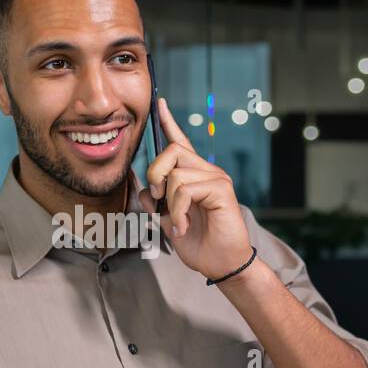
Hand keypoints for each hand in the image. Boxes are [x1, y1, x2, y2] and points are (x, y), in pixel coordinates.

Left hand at [140, 96, 253, 280]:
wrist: (220, 264)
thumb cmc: (197, 242)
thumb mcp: (168, 219)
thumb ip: (156, 201)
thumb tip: (145, 189)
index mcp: (194, 175)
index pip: (180, 142)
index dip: (168, 122)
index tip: (160, 103)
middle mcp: (207, 171)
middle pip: (172, 151)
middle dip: (155, 174)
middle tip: (157, 200)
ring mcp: (217, 178)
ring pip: (176, 173)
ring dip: (169, 203)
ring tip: (176, 223)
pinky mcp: (222, 189)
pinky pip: (186, 189)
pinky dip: (178, 212)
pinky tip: (182, 227)